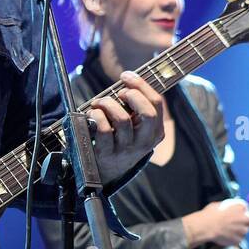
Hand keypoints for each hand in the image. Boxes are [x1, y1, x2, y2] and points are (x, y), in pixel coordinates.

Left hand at [88, 71, 164, 186]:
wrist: (106, 172)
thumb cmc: (120, 140)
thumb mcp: (136, 128)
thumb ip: (137, 108)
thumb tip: (130, 79)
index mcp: (155, 132)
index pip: (156, 103)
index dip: (141, 84)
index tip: (126, 75)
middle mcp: (144, 142)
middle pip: (147, 112)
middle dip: (132, 94)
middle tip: (119, 92)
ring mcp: (126, 150)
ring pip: (122, 119)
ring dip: (108, 104)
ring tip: (100, 102)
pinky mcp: (107, 154)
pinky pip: (103, 129)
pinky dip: (97, 115)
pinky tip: (93, 113)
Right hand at [184, 197, 248, 248]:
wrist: (205, 227)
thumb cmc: (209, 215)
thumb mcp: (218, 205)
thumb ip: (226, 207)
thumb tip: (226, 208)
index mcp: (240, 208)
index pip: (247, 209)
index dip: (243, 212)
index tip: (239, 214)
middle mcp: (244, 219)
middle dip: (246, 222)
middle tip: (238, 224)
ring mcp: (242, 231)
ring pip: (245, 231)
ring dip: (240, 231)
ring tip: (230, 232)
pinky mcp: (238, 240)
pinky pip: (238, 240)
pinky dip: (234, 239)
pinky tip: (227, 237)